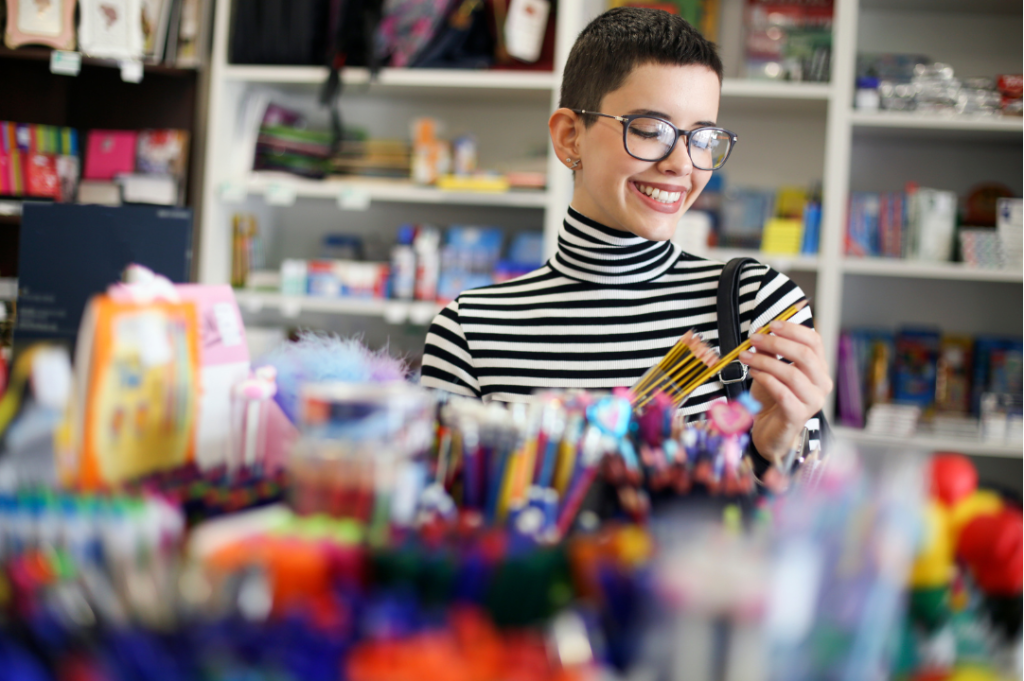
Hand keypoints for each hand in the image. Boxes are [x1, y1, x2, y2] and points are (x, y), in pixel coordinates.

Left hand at [739, 320, 832, 462]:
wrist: (770, 431)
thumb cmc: (772, 399)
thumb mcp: (770, 370)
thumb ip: (769, 352)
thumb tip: (761, 333)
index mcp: (818, 368)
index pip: (814, 341)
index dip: (793, 329)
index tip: (771, 324)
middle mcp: (821, 384)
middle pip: (805, 355)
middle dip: (776, 343)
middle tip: (754, 339)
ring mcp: (812, 401)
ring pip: (792, 374)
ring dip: (765, 361)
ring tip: (746, 357)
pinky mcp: (798, 415)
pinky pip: (782, 392)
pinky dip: (766, 379)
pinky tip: (753, 373)